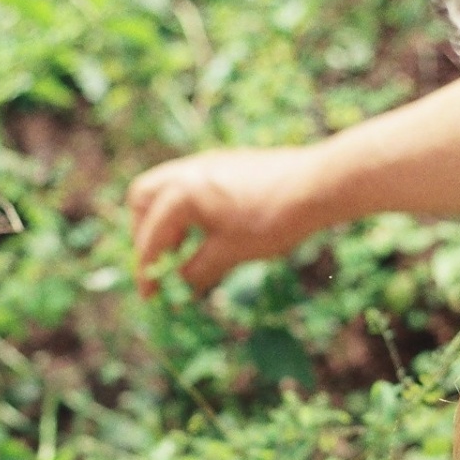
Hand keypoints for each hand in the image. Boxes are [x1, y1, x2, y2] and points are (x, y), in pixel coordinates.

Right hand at [127, 146, 330, 296]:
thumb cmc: (271, 220)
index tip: (150, 296)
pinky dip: (187, 208)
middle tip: (160, 263)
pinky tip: (208, 230)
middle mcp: (187, 171)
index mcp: (181, 194)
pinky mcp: (225, 163)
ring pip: (166, 188)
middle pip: (143, 200)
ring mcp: (206, 163)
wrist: (317, 185)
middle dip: (145, 234)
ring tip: (184, 249)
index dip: (147, 271)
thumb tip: (179, 285)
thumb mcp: (230, 253)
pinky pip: (190, 184)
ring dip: (167, 220)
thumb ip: (197, 270)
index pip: (152, 238)